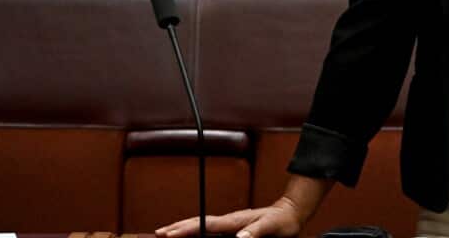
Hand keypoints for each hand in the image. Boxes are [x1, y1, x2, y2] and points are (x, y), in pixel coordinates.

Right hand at [155, 198, 303, 237]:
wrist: (290, 213)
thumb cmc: (281, 221)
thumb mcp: (271, 227)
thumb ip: (256, 231)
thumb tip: (240, 237)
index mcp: (234, 220)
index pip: (205, 225)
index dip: (187, 230)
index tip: (170, 233)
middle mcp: (228, 221)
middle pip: (197, 223)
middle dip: (177, 227)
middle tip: (158, 232)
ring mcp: (229, 224)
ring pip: (201, 226)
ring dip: (183, 228)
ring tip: (166, 232)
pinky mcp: (232, 229)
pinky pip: (209, 230)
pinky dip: (195, 232)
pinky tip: (189, 235)